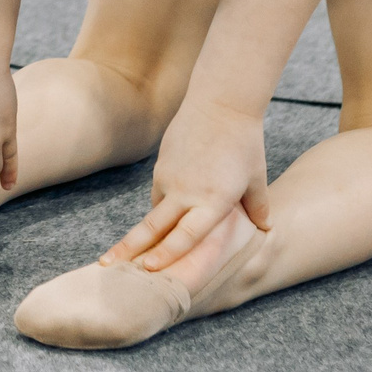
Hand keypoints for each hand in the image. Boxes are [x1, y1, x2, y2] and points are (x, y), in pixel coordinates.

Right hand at [105, 98, 267, 272]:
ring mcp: (168, 176)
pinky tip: (168, 209)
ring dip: (147, 231)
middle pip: (151, 227)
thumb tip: (265, 228)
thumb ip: (259, 208)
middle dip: (129, 248)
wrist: (220, 103)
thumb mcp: (256, 178)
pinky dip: (161, 205)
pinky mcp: (161, 164)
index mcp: (212, 201)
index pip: (186, 236)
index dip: (166, 255)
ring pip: (155, 210)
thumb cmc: (244, 142)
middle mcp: (185, 192)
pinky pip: (158, 192)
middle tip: (107, 265)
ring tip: (130, 249)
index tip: (148, 269)